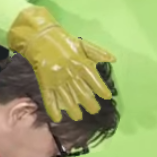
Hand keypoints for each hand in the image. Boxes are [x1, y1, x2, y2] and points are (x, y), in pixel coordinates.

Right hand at [8, 6, 115, 121]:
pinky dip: (53, 109)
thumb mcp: (84, 44)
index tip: (107, 97)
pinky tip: (57, 118)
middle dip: (90, 104)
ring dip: (73, 110)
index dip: (101, 89)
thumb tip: (114, 59)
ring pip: (67, 99)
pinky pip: (49, 98)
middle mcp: (71, 74)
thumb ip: (98, 53)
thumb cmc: (65, 42)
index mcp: (81, 64)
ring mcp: (57, 80)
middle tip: (95, 110)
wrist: (42, 38)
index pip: (94, 80)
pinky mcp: (45, 83)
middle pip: (82, 93)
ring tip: (79, 117)